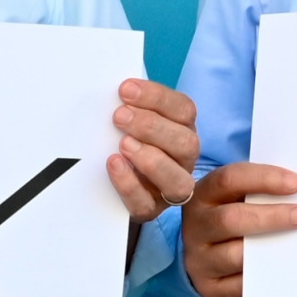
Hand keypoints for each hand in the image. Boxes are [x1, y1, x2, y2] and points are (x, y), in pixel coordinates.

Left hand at [106, 79, 199, 220]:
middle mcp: (184, 159)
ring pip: (178, 180)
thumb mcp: (131, 116)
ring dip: (151, 159)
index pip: (184, 109)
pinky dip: (129, 184)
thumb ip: (131, 103)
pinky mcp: (149, 209)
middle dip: (153, 127)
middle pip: (187, 143)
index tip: (125, 89)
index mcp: (184, 129)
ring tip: (123, 144)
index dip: (157, 97)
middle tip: (120, 116)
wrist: (110, 181)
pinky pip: (145, 203)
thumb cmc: (125, 138)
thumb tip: (120, 86)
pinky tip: (114, 164)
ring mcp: (171, 188)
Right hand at [182, 161, 296, 296]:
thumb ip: (260, 192)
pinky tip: (281, 269)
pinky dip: (262, 278)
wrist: (208, 255)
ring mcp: (199, 259)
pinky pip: (238, 286)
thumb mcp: (238, 197)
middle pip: (230, 219)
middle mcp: (196, 227)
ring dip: (269, 250)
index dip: (264, 179)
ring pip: (233, 255)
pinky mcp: (209, 287)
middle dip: (272, 217)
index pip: (229, 180)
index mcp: (203, 195)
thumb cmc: (233, 219)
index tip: (296, 184)